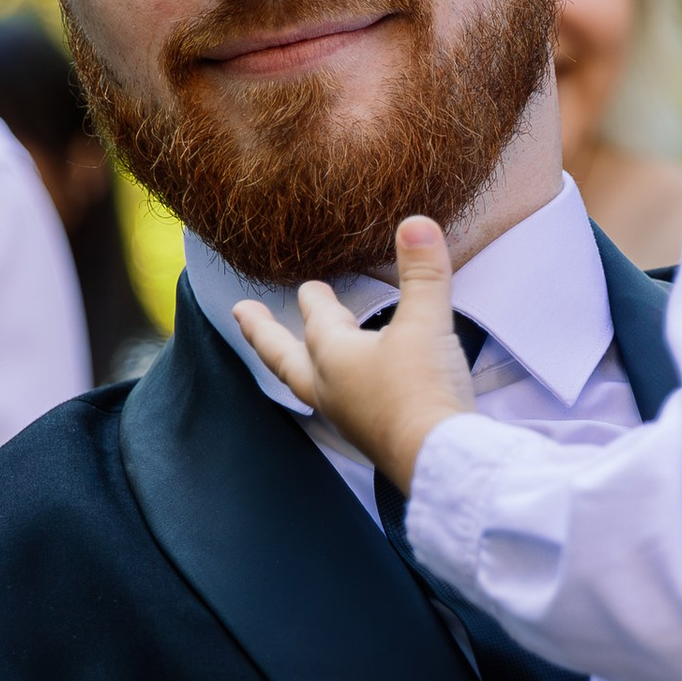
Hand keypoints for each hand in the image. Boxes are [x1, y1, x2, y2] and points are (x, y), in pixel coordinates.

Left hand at [231, 216, 474, 490]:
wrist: (439, 458)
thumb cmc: (421, 389)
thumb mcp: (426, 322)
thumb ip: (423, 272)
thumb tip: (416, 222)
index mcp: (333, 356)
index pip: (316, 318)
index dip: (313, 297)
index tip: (306, 285)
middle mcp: (330, 387)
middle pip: (286, 357)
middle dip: (264, 334)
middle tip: (242, 316)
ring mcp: (347, 416)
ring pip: (309, 384)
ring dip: (299, 363)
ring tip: (297, 355)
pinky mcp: (370, 435)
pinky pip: (340, 405)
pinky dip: (334, 388)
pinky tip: (350, 390)